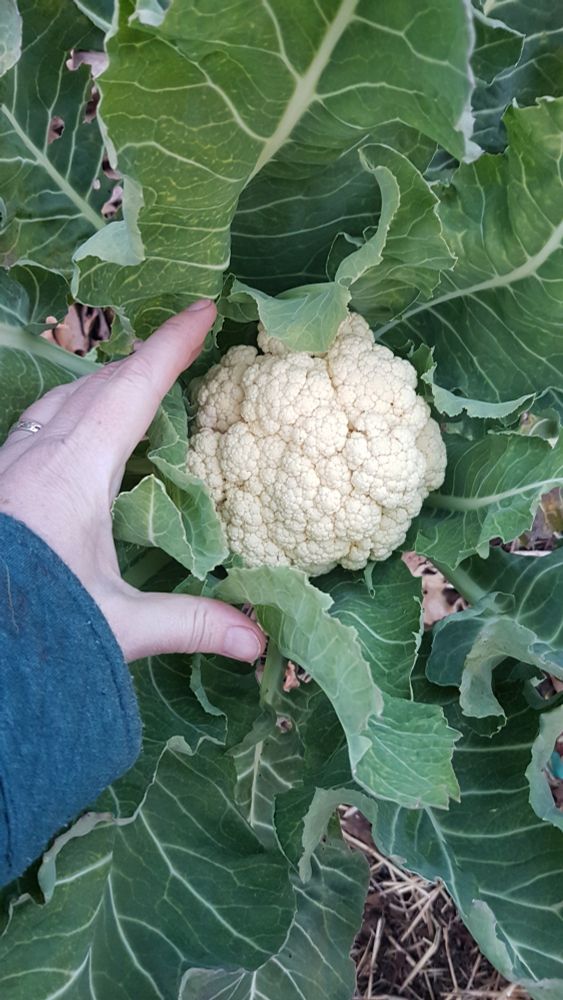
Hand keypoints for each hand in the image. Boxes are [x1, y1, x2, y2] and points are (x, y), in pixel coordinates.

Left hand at [0, 301, 265, 662]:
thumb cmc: (30, 621)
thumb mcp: (115, 625)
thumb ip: (187, 624)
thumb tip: (255, 640)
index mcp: (74, 471)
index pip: (132, 388)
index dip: (172, 345)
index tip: (203, 309)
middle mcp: (37, 454)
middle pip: (98, 385)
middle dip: (144, 360)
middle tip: (183, 348)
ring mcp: (9, 463)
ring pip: (61, 401)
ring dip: (103, 385)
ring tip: (137, 388)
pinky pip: (41, 424)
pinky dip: (72, 412)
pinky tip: (78, 440)